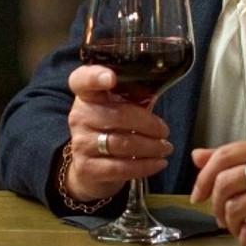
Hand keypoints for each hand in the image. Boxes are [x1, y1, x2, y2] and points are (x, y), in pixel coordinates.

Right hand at [62, 65, 173, 202]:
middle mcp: (79, 116)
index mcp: (86, 95)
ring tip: (166, 148)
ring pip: (121, 143)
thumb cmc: (112, 128)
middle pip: (117, 115)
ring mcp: (80, 143)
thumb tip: (161, 85)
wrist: (91, 165)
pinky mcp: (86, 167)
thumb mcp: (117, 106)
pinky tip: (159, 163)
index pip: (82, 80)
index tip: (111, 78)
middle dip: (148, 124)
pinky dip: (144, 166)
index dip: (95, 77)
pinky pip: (120, 167)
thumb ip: (131, 95)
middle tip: (165, 131)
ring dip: (150, 147)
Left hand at [190, 138, 245, 245]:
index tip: (198, 194)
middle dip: (216, 205)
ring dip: (230, 224)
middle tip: (220, 216)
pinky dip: (244, 239)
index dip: (204, 177)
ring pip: (235, 208)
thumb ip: (232, 160)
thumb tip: (196, 155)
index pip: (224, 155)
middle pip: (225, 182)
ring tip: (238, 228)